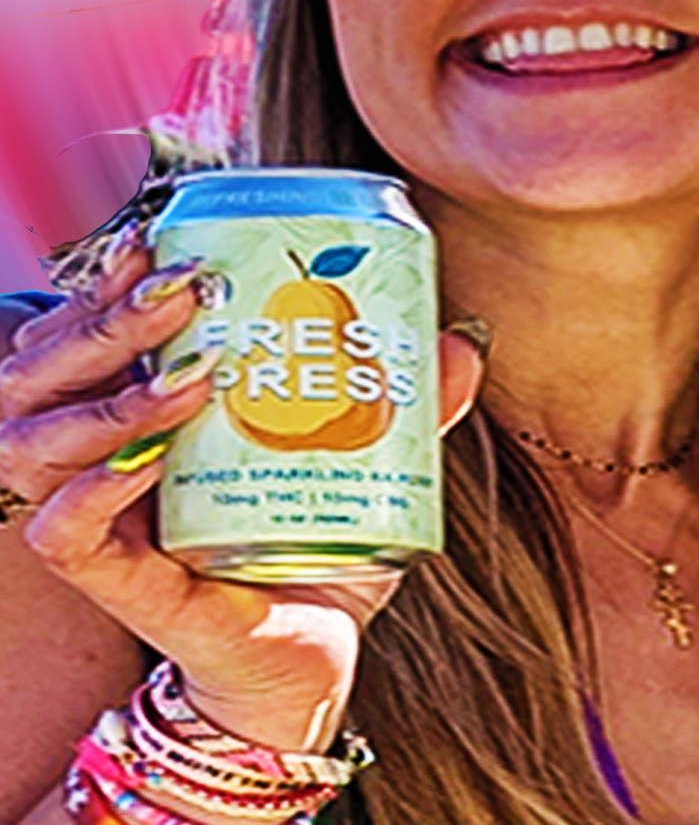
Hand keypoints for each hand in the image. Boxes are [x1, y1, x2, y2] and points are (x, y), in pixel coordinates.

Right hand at [0, 231, 485, 749]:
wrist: (312, 659)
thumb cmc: (320, 548)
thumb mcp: (371, 465)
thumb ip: (410, 408)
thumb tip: (457, 341)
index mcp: (160, 416)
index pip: (99, 334)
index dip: (110, 284)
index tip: (152, 237)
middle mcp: (117, 460)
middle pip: (55, 374)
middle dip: (108, 321)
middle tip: (180, 288)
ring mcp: (114, 523)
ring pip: (44, 447)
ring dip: (111, 402)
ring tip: (191, 374)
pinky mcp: (128, 587)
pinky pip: (68, 538)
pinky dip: (90, 499)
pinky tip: (141, 465)